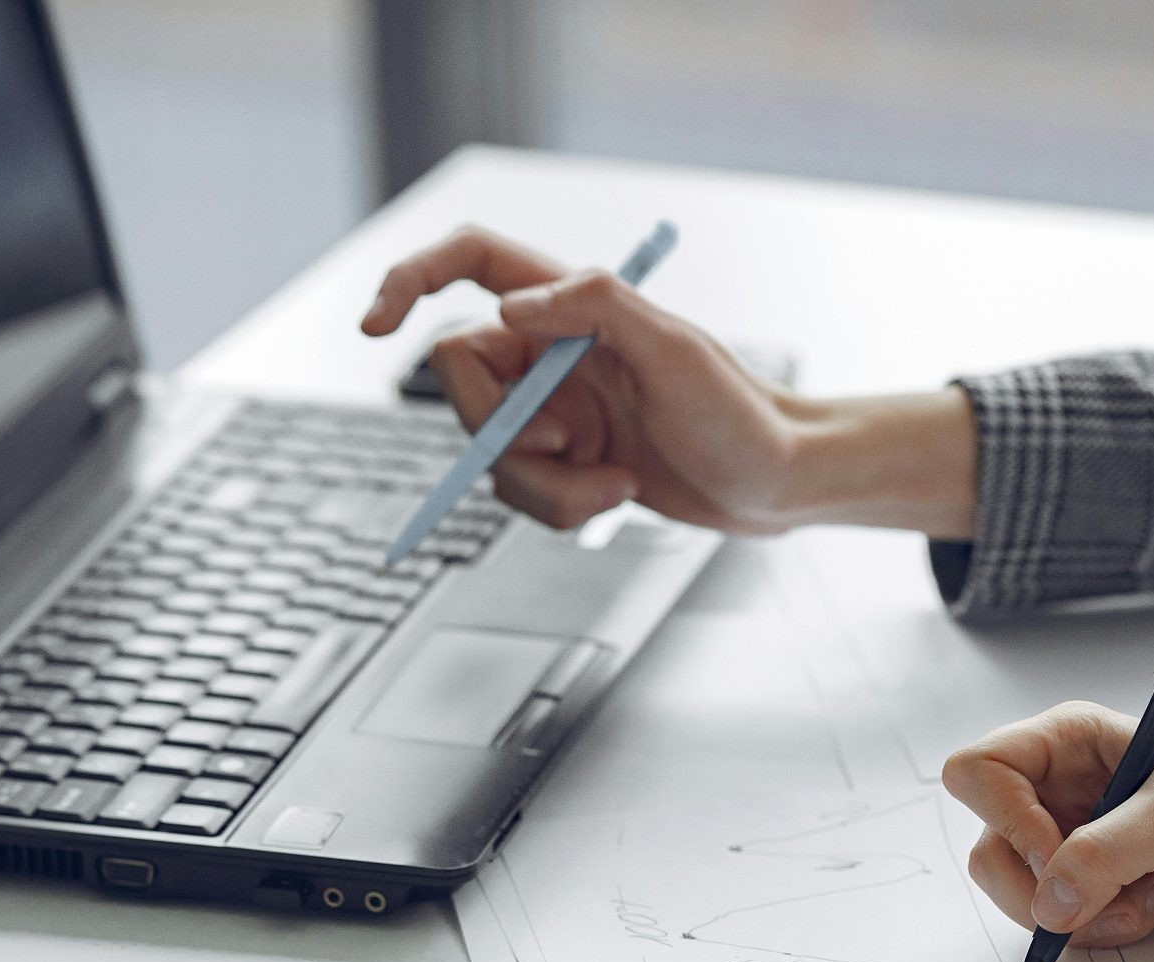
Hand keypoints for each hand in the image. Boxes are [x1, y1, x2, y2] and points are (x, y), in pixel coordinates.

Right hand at [360, 225, 976, 535]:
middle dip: (499, 430)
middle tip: (566, 449)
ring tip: (614, 487)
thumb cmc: (743, 414)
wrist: (779, 485)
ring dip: (544, 484)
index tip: (374, 325)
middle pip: (458, 378)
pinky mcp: (566, 462)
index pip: (470, 263)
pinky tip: (618, 497)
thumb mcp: (677, 353)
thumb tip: (508, 308)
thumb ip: (595, 310)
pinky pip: (520, 491)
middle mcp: (552, 352)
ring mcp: (555, 409)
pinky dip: (560, 507)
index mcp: (573, 305)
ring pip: (488, 450)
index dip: (410, 279)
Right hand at [941, 702, 1153, 948]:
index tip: (1057, 853)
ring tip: (1145, 898)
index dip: (1006, 818)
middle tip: (1099, 897)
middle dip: (1040, 887)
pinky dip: (1104, 929)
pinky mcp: (1093, 888)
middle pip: (988, 848)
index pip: (979, 771)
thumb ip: (1107, 854)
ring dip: (1081, 915)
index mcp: (1066, 742)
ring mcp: (1071, 843)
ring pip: (1021, 896)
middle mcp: (1057, 789)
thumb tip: (1049, 904)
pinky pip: (1062, 926)